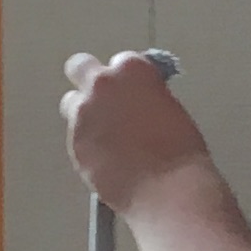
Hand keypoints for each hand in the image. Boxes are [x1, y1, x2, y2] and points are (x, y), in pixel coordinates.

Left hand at [62, 50, 212, 215]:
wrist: (167, 189)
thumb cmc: (179, 152)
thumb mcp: (170, 108)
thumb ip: (145, 96)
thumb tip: (136, 102)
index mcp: (133, 70)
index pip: (121, 61)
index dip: (126, 79)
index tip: (130, 90)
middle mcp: (103, 85)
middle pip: (80, 67)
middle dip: (87, 78)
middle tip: (100, 97)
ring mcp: (84, 114)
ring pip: (71, 104)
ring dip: (84, 114)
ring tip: (105, 136)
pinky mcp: (74, 142)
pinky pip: (76, 136)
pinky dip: (87, 144)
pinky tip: (106, 158)